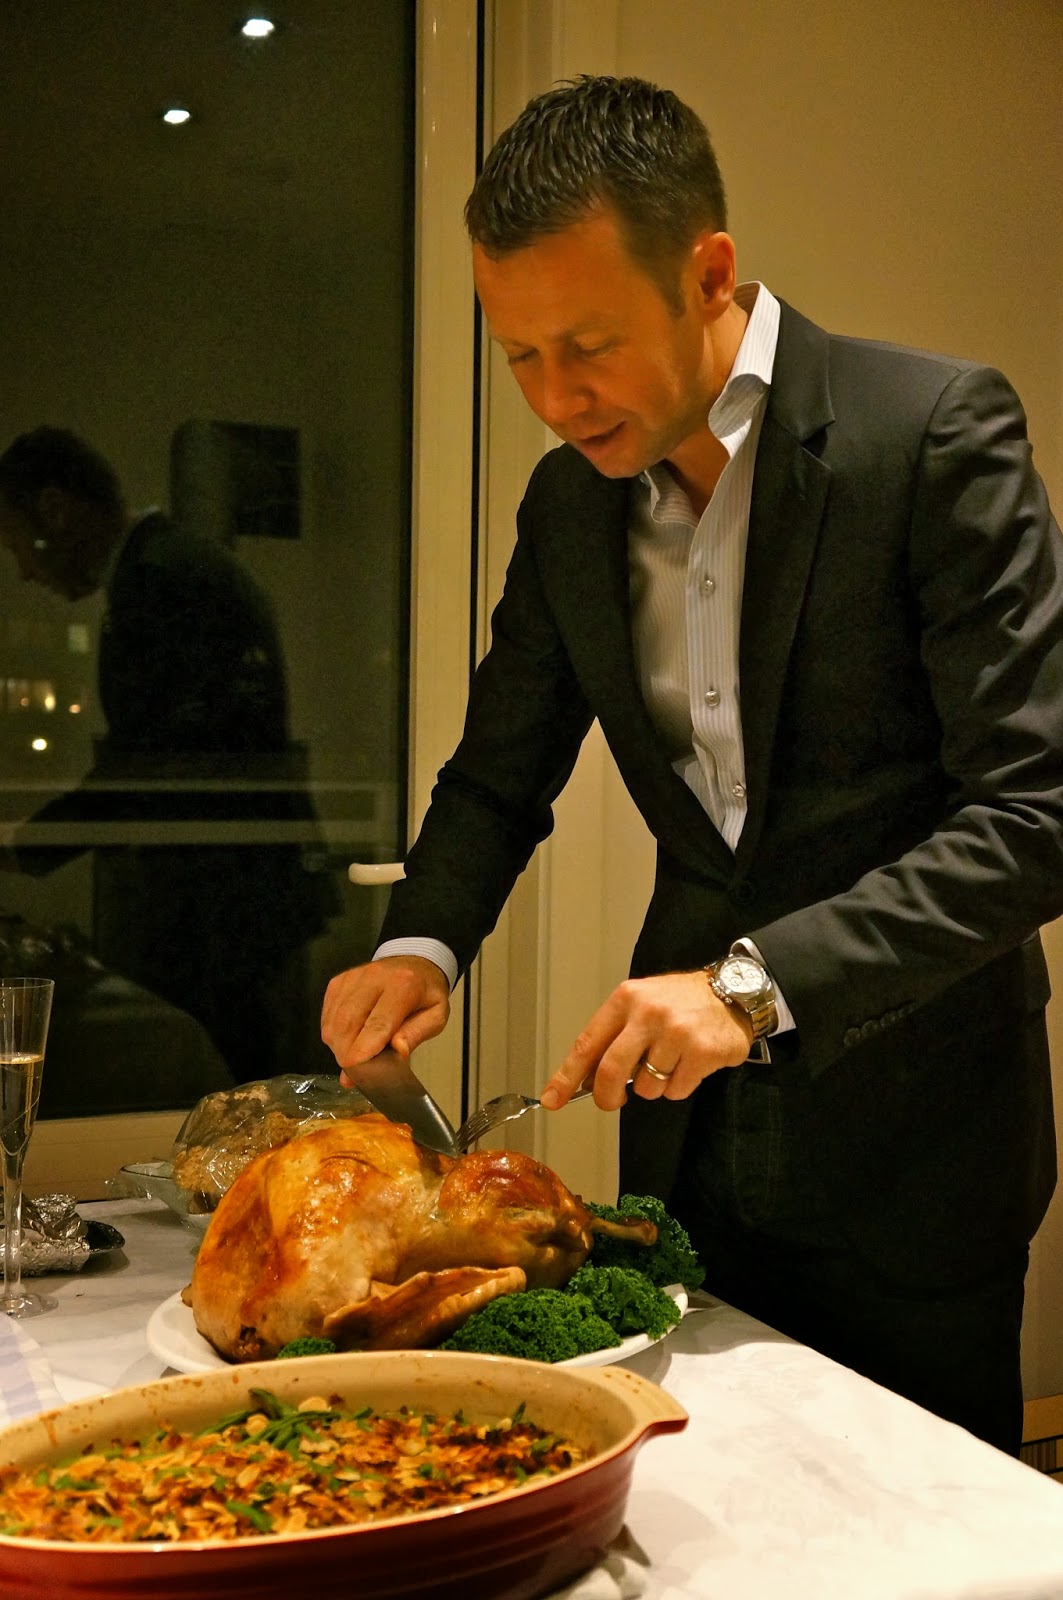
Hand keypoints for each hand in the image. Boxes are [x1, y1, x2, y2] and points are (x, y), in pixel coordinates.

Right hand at [321, 954, 450, 1083]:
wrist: (413, 963)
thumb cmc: (425, 994)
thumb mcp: (436, 1016)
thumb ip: (416, 1034)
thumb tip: (397, 1051)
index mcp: (403, 985)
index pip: (378, 1022)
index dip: (364, 1049)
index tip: (356, 1070)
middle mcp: (373, 977)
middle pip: (348, 1023)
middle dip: (346, 1053)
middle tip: (355, 1072)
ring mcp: (351, 979)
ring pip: (333, 1021)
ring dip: (338, 1046)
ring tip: (354, 1057)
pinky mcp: (338, 983)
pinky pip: (327, 1016)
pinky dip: (332, 1034)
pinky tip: (347, 1040)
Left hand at [540, 969, 752, 1110]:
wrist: (733, 991)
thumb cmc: (680, 1002)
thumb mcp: (641, 1003)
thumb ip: (615, 1035)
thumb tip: (585, 1079)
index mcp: (625, 999)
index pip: (587, 1044)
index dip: (566, 1076)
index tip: (552, 1099)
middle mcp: (648, 1013)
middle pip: (611, 1071)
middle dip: (607, 1096)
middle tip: (612, 1102)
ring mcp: (676, 1032)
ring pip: (647, 1087)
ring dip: (654, 1086)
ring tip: (669, 1063)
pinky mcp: (701, 1051)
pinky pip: (676, 1090)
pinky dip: (679, 1086)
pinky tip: (689, 1064)